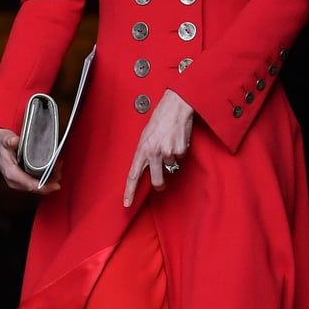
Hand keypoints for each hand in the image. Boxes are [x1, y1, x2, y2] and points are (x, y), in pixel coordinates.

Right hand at [0, 127, 61, 193]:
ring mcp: (18, 181)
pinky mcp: (22, 178)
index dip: (44, 187)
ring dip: (49, 179)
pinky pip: (35, 182)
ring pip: (37, 186)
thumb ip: (9, 141)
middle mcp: (14, 181)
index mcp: (11, 173)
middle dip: (50, 180)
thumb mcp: (4, 139)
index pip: (29, 185)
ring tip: (58, 165)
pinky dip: (45, 178)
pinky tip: (52, 169)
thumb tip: (14, 141)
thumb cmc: (1, 143)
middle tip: (59, 166)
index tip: (55, 185)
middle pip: (36, 187)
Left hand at [124, 89, 193, 206]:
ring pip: (171, 166)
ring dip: (172, 158)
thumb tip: (147, 166)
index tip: (127, 203)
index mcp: (142, 148)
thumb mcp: (147, 135)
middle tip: (162, 182)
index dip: (129, 191)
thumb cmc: (161, 117)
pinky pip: (181, 157)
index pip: (133, 175)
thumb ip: (146, 151)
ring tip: (171, 141)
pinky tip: (178, 138)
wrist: (176, 105)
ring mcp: (167, 152)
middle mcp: (154, 152)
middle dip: (160, 183)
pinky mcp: (179, 150)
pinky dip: (181, 150)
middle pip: (157, 180)